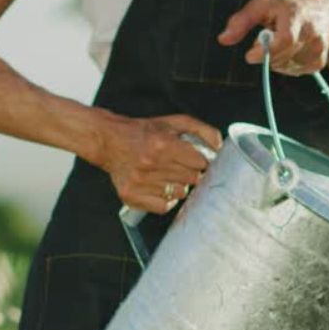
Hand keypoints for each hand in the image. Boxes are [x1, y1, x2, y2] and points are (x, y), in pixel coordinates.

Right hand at [90, 114, 221, 213]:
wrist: (108, 141)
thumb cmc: (142, 132)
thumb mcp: (173, 122)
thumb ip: (201, 129)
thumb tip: (220, 146)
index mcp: (162, 144)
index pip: (199, 163)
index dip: (201, 161)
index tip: (195, 160)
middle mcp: (150, 164)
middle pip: (191, 179)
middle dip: (191, 173)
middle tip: (181, 167)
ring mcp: (139, 182)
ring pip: (179, 194)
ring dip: (178, 186)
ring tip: (168, 176)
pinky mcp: (130, 195)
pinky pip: (162, 207)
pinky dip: (166, 200)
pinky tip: (161, 189)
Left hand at [218, 0, 328, 75]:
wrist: (327, 15)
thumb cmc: (287, 8)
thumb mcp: (263, 5)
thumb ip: (242, 20)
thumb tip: (223, 39)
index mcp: (297, 14)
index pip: (285, 40)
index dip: (266, 52)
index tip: (250, 55)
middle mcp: (312, 31)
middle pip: (282, 58)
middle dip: (267, 55)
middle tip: (263, 42)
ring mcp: (318, 48)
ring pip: (286, 67)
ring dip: (275, 59)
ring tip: (280, 41)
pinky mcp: (319, 62)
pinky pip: (294, 72)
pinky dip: (286, 65)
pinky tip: (291, 50)